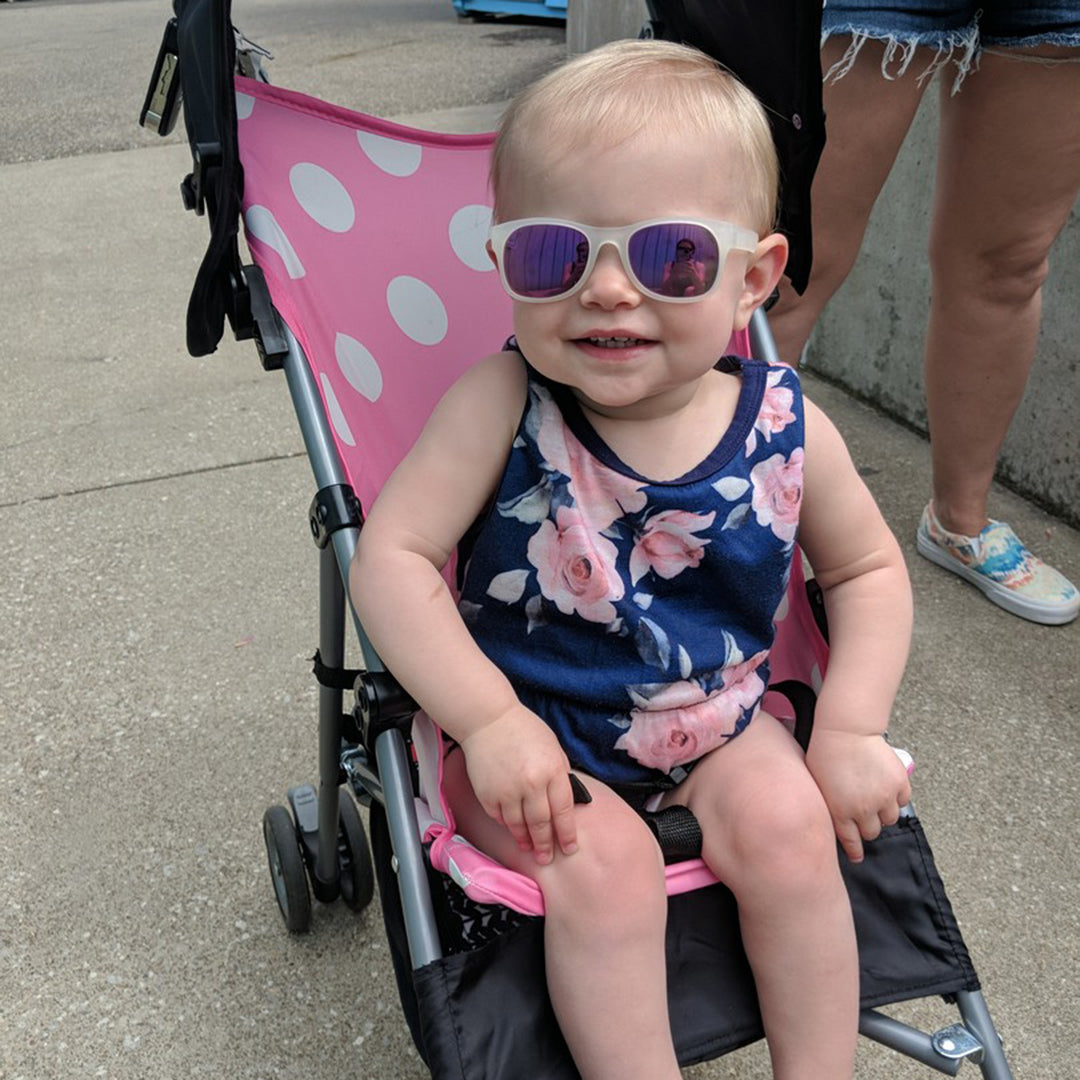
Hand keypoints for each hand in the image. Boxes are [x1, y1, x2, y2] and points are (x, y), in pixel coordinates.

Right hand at [460, 707, 578, 864]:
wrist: (489, 720)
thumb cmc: (524, 730)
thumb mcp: (553, 747)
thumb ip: (560, 774)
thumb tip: (565, 800)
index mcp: (552, 771)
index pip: (563, 811)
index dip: (566, 833)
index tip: (570, 847)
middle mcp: (531, 784)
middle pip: (541, 824)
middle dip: (546, 845)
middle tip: (547, 857)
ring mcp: (507, 791)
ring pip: (519, 826)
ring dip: (525, 840)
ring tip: (530, 848)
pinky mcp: (488, 794)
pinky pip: (499, 818)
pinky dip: (507, 825)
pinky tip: (512, 828)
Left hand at [805, 729, 910, 862]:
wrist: (847, 730)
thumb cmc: (826, 752)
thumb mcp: (818, 785)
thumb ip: (829, 807)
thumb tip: (836, 823)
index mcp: (841, 811)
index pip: (852, 842)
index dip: (855, 850)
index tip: (857, 856)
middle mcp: (864, 808)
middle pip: (872, 832)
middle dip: (867, 826)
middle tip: (864, 815)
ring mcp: (884, 796)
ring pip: (890, 819)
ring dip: (883, 812)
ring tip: (875, 798)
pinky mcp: (899, 783)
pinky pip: (903, 801)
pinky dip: (896, 798)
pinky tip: (886, 788)